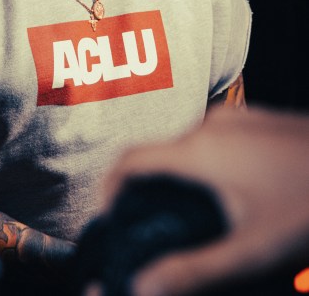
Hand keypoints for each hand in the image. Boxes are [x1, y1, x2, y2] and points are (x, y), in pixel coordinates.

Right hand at [88, 105, 308, 295]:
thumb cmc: (308, 204)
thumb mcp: (254, 249)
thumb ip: (196, 270)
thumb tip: (143, 288)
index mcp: (198, 150)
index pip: (129, 159)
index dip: (109, 187)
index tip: (110, 219)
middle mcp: (210, 125)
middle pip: (158, 154)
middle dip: (147, 189)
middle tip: (154, 229)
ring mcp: (236, 118)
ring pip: (188, 147)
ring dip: (179, 178)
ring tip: (194, 217)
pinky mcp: (257, 121)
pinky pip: (214, 141)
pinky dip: (205, 166)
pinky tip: (232, 196)